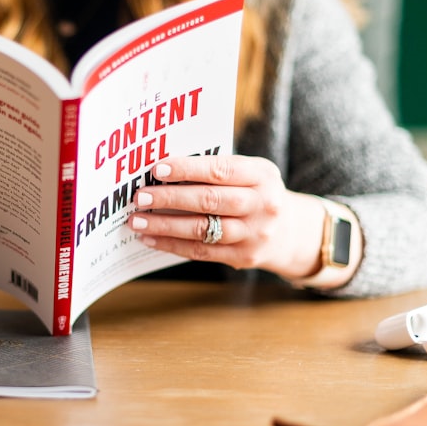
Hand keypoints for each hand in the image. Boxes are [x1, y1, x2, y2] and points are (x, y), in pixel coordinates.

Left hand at [126, 155, 328, 279]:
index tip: (156, 170)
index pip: (220, 170)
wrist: (289, 231)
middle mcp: (262, 204)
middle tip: (140, 197)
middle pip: (209, 200)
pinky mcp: (244, 257)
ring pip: (202, 229)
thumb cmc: (255, 194)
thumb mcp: (249, 174)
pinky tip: (151, 239)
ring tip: (137, 221)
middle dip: (170, 198)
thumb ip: (215, 170)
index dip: (187, 169)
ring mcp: (254, 234)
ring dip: (164, 226)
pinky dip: (172, 245)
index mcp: (261, 175)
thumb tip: (162, 172)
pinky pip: (201, 251)